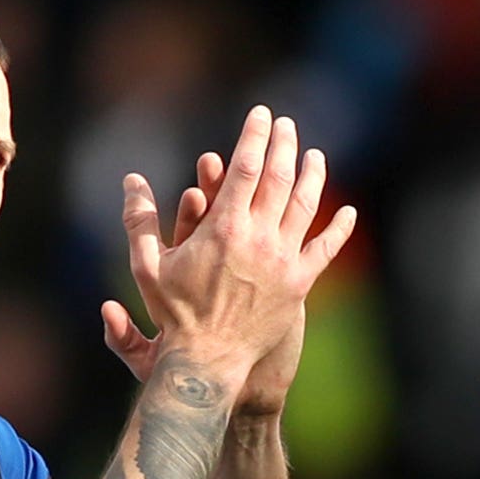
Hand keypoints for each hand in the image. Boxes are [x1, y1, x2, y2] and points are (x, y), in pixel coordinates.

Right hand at [101, 107, 354, 401]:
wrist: (208, 363)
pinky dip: (339, 229)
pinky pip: (325, 250)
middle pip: (280, 178)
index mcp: (224, 227)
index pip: (246, 166)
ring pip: (305, 207)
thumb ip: (140, 220)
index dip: (255, 136)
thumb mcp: (148, 266)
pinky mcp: (300, 285)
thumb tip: (131, 180)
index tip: (260, 115)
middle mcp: (259, 238)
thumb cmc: (175, 315)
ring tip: (314, 156)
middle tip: (287, 126)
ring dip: (312, 176)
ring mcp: (283, 261)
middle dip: (284, 146)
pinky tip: (348, 212)